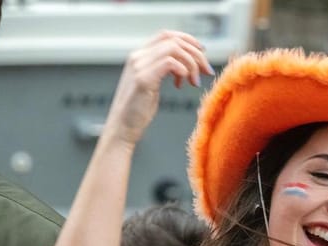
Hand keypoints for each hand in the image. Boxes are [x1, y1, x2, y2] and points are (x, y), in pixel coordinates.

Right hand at [105, 30, 214, 145]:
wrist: (122, 128)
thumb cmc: (138, 110)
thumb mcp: (153, 83)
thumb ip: (163, 69)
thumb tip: (187, 64)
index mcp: (139, 56)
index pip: (166, 35)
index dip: (188, 40)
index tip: (202, 52)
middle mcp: (137, 57)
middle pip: (174, 40)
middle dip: (196, 54)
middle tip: (206, 71)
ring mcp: (138, 66)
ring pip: (174, 49)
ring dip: (192, 64)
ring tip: (194, 82)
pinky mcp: (143, 79)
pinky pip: (170, 63)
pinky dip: (183, 71)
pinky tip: (181, 85)